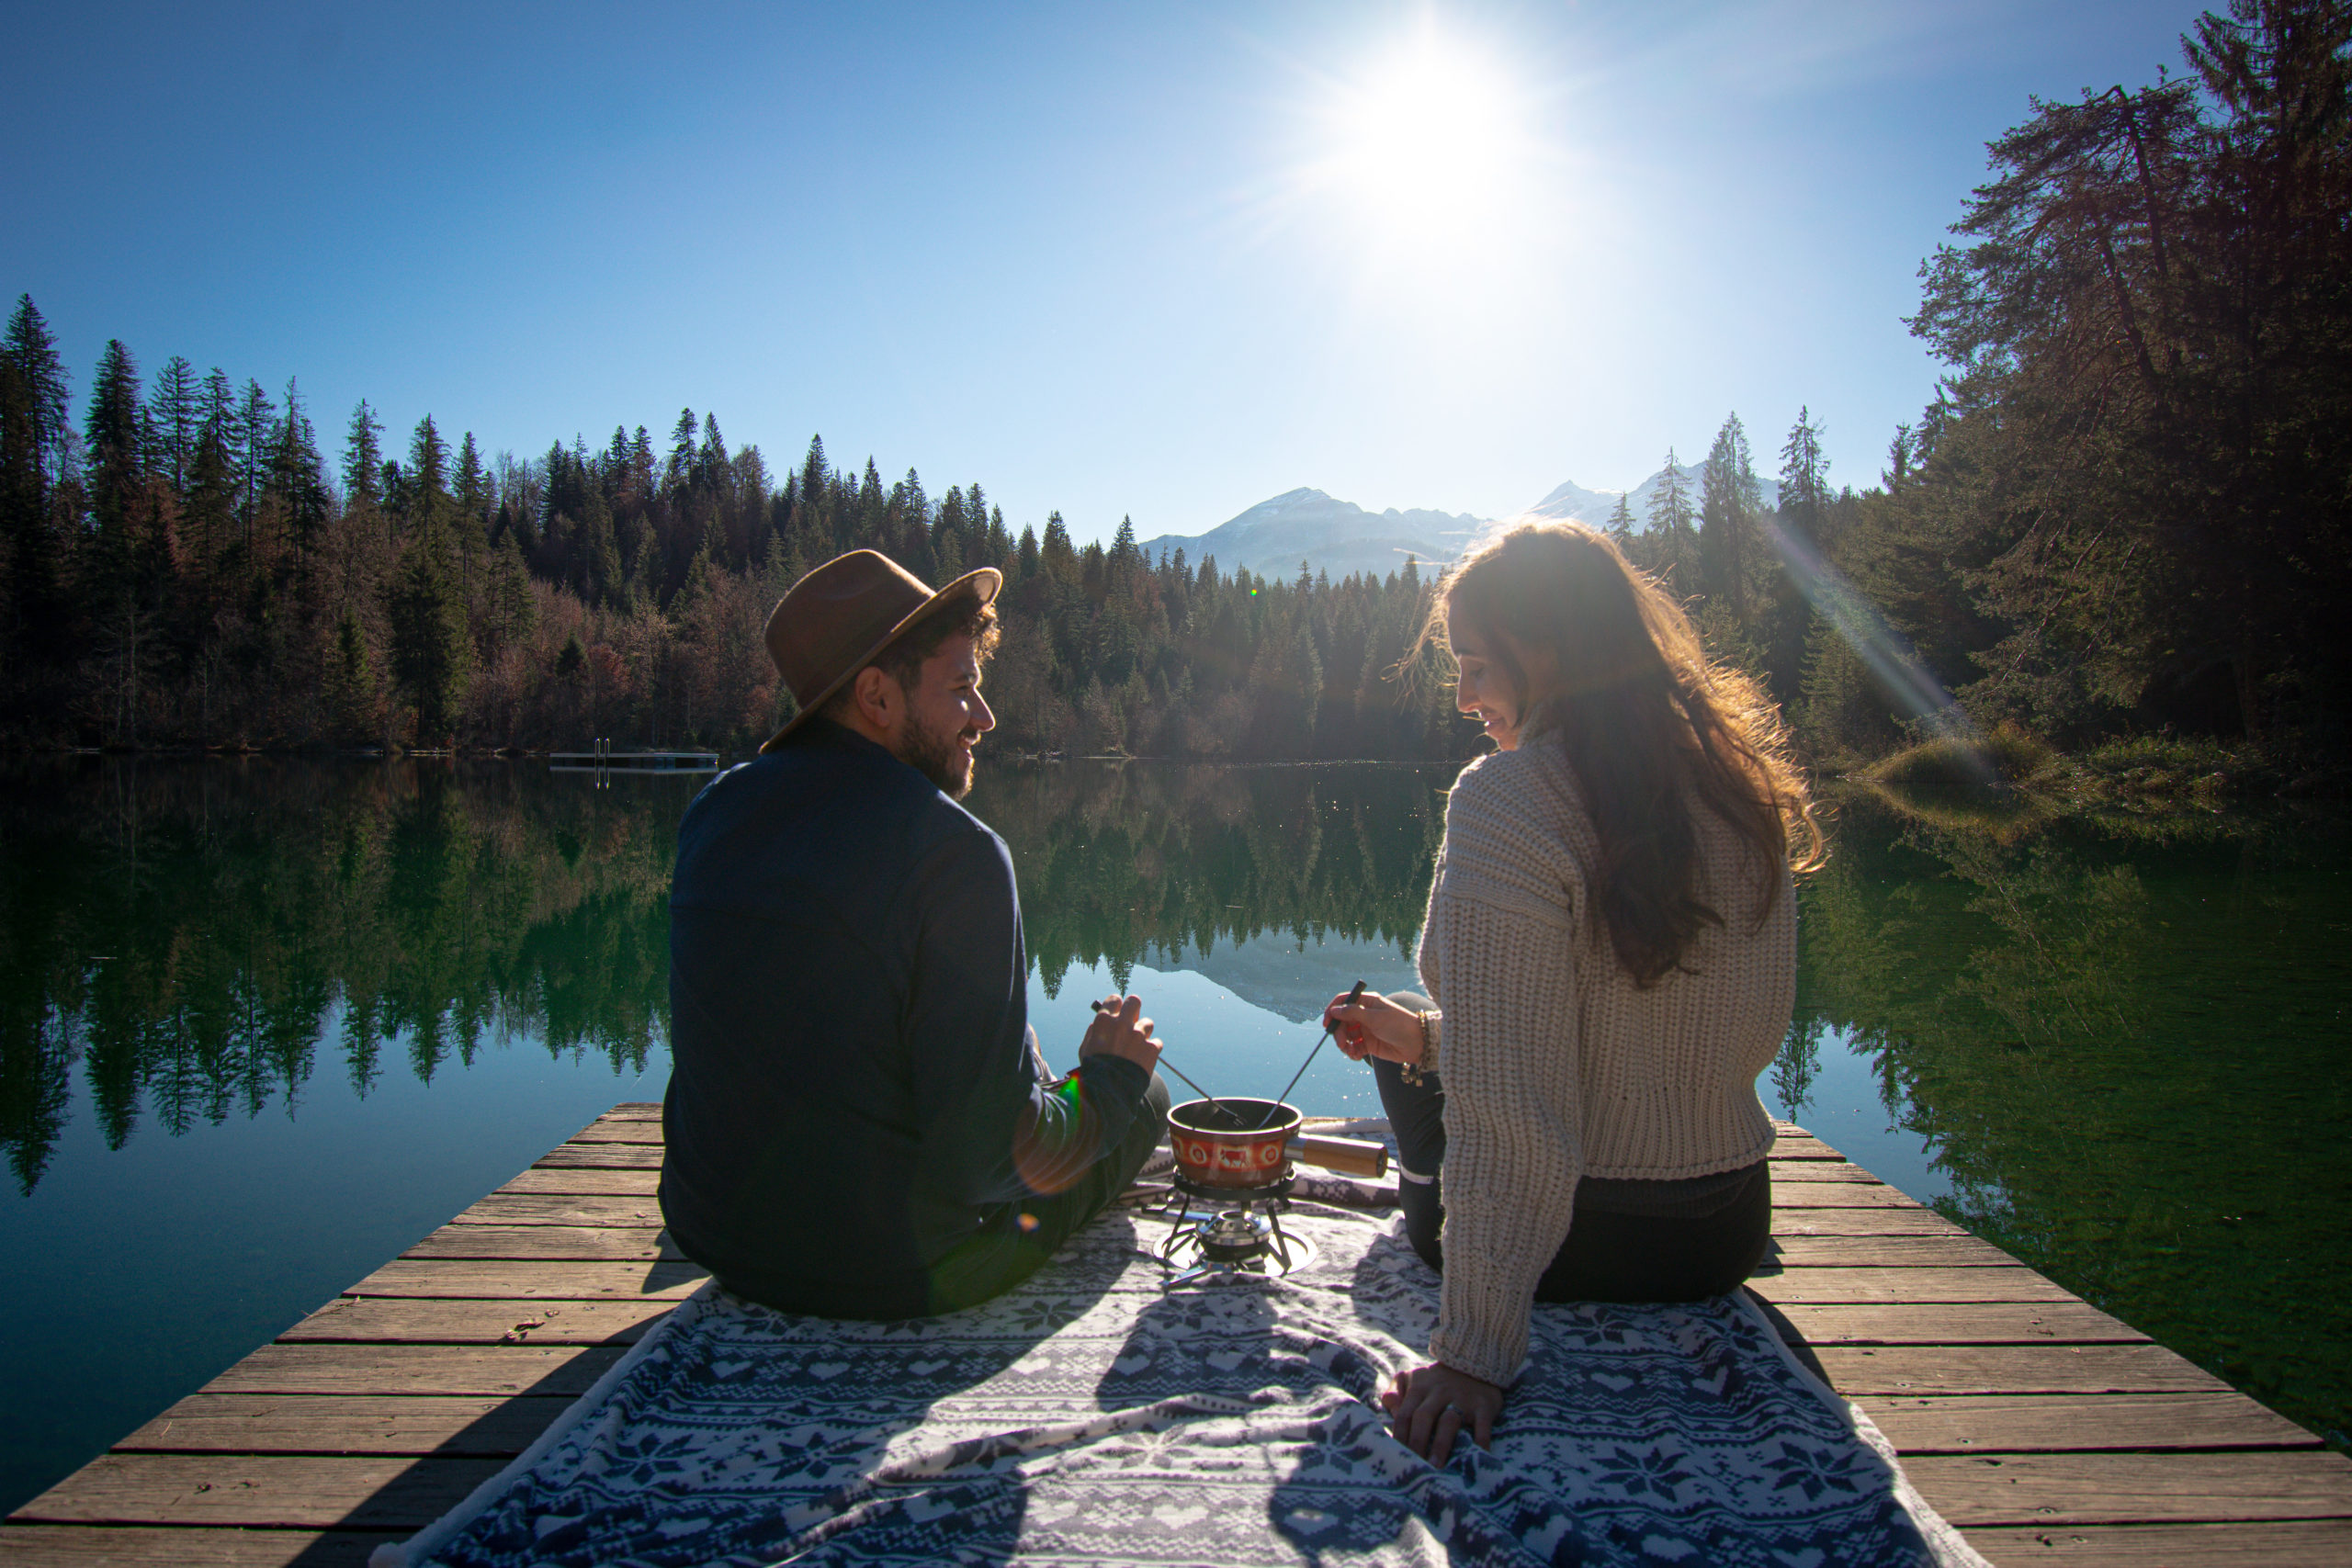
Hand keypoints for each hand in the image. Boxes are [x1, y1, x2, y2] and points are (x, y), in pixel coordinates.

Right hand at [1080, 993, 1161, 1073]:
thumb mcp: (1085, 1049)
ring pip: (1147, 1023)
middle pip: (1135, 1002)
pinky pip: (1156, 1042)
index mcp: (1104, 1022)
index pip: (1114, 999)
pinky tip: (1144, 1059)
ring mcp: (1138, 1035)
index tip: (1118, 1012)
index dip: (1117, 1006)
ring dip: (1144, 1033)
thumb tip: (1100, 1023)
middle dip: (1134, 1009)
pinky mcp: (1151, 1047)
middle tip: (1133, 1020)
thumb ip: (1093, 1032)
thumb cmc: (1094, 1071)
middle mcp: (1122, 1024)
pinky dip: (1152, 1050)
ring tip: (1137, 1047)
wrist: (1109, 1091)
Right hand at [1322, 989, 1422, 1066]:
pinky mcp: (1369, 1044)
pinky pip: (1354, 1047)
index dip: (1333, 1011)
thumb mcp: (1375, 1017)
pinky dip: (1352, 1052)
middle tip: (1341, 1043)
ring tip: (1349, 1051)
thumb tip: (1334, 1010)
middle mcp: (1364, 1015)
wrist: (1418, 1043)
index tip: (1327, 1023)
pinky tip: (1356, 1056)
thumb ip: (1353, 1013)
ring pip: (1347, 1035)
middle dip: (1339, 1032)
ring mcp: (1366, 1029)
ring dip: (1344, 1044)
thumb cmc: (1399, 1024)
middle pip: (1342, 1021)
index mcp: (1367, 1002)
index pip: (1344, 1001)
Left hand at [1381, 1361, 1501, 1466]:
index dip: (1399, 1436)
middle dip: (1417, 1442)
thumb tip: (1390, 1408)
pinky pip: (1482, 1426)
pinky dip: (1480, 1442)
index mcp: (1419, 1388)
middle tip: (1415, 1466)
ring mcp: (1462, 1399)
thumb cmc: (1437, 1380)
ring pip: (1449, 1421)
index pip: (1405, 1414)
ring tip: (1436, 1466)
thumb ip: (1396, 1391)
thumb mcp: (1413, 1378)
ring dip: (1441, 1445)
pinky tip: (1476, 1458)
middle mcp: (1439, 1392)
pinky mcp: (1483, 1406)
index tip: (1397, 1456)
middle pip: (1423, 1417)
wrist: (1475, 1361)